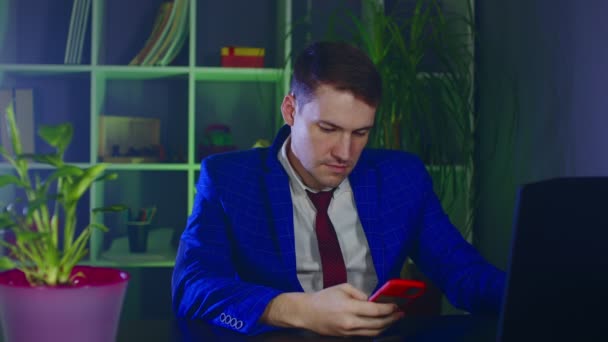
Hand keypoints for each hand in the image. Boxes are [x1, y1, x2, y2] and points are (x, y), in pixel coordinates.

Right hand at [261, 283, 403, 336]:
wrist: (307, 313)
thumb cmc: (324, 297)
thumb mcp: (342, 287)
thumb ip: (360, 293)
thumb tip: (373, 300)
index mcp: (349, 308)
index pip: (376, 310)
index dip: (389, 309)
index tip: (397, 305)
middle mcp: (351, 322)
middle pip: (378, 324)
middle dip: (392, 318)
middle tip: (401, 313)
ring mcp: (349, 332)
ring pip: (374, 332)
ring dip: (386, 326)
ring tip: (394, 319)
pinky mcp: (347, 336)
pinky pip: (366, 335)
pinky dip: (376, 330)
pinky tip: (381, 324)